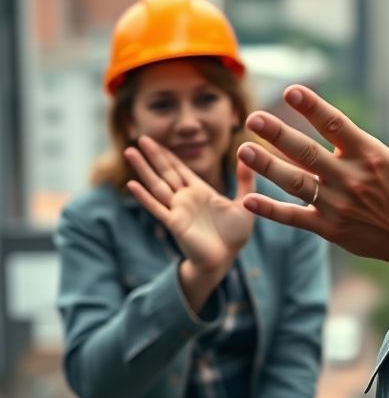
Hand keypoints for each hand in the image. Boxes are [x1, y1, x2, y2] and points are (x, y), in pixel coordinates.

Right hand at [124, 136, 254, 308]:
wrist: (225, 259)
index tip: (155, 141)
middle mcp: (186, 198)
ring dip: (143, 169)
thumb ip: (245, 180)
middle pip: (166, 172)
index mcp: (200, 191)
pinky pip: (157, 207)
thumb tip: (249, 156)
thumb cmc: (234, 235)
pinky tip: (131, 185)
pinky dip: (144, 197)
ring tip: (129, 152)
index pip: (180, 169)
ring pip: (157, 185)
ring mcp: (178, 210)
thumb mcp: (244, 202)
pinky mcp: (175, 223)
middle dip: (154, 156)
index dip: (168, 155)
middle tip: (140, 138)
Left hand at [237, 83, 388, 269]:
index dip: (312, 107)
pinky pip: (295, 218)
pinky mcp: (329, 229)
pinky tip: (248, 200)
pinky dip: (271, 211)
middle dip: (278, 135)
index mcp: (369, 155)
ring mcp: (337, 205)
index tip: (291, 90)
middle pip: (307, 153)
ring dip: (267, 167)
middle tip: (253, 118)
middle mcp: (349, 179)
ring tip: (243, 149)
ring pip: (295, 183)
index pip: (336, 125)